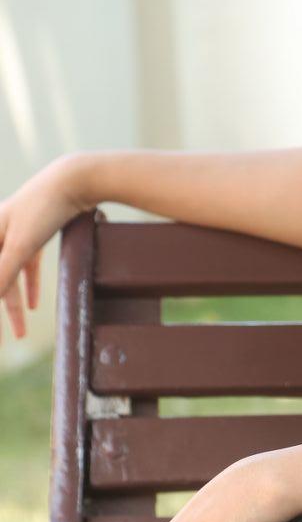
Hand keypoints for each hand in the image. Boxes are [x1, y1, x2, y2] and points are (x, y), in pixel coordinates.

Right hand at [0, 155, 93, 342]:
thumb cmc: (43, 209)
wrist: (75, 180)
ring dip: (14, 304)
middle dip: (2, 308)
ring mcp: (14, 233)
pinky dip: (30, 285)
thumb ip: (2, 273)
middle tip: (8, 341)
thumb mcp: (20, 245)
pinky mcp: (34, 233)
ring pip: (10, 275)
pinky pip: (27, 266)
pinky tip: (35, 305)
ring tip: (20, 332)